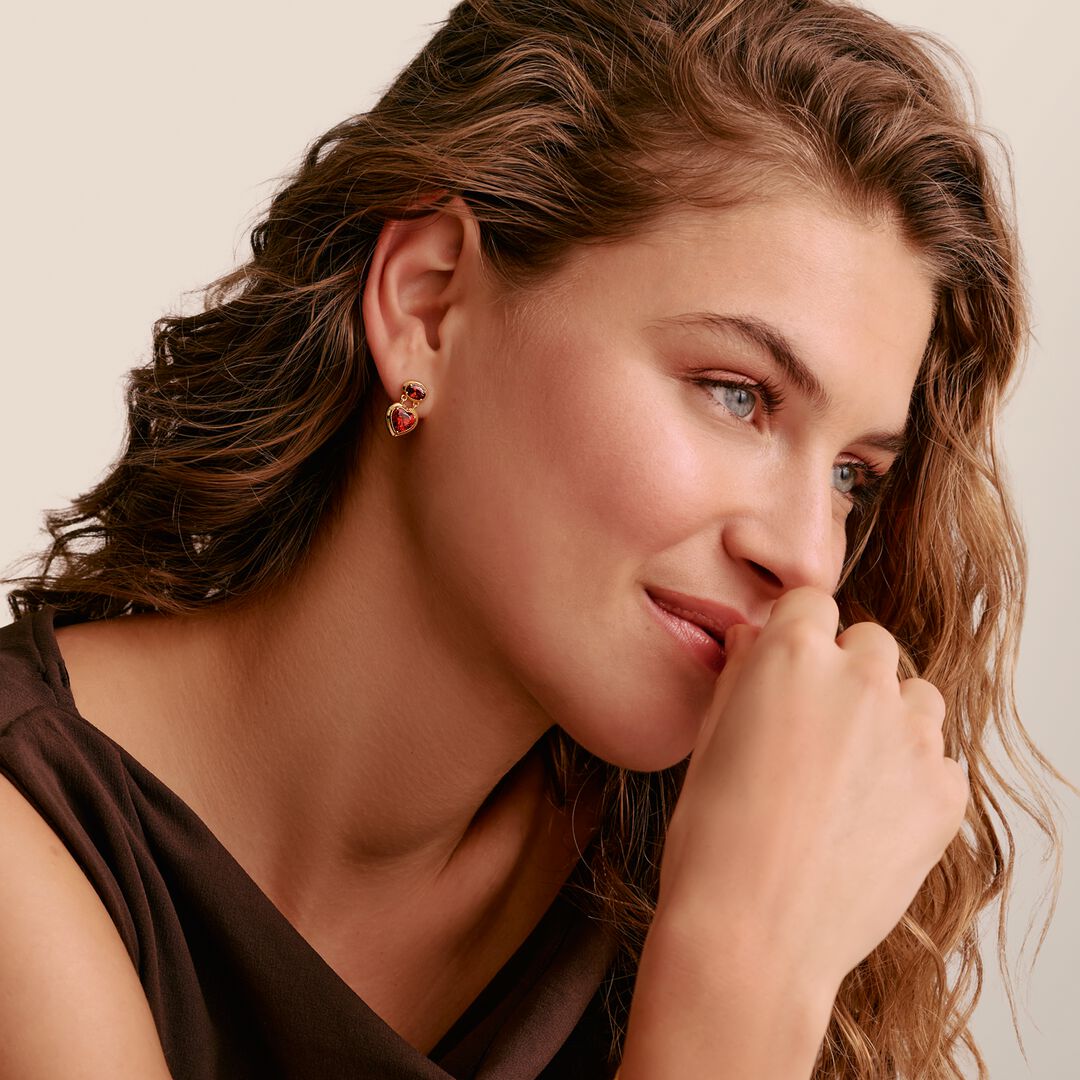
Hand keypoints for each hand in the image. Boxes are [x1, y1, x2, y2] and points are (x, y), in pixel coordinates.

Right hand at [653, 586, 968, 992]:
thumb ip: (741, 673)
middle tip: (817, 725)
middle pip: (871, 643)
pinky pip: (938, 760)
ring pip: (915, 695)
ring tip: (850, 770)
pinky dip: (912, 776)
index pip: (811, 603)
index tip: (790, 664)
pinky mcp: (945, 793)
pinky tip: (870, 817)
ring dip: (888, 715)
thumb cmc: (712, 835)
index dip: (797, 633)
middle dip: (846, 670)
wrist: (751, 931)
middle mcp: (861, 681)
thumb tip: (757, 640)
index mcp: (793, 655)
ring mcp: (912, 736)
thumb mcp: (709, 736)